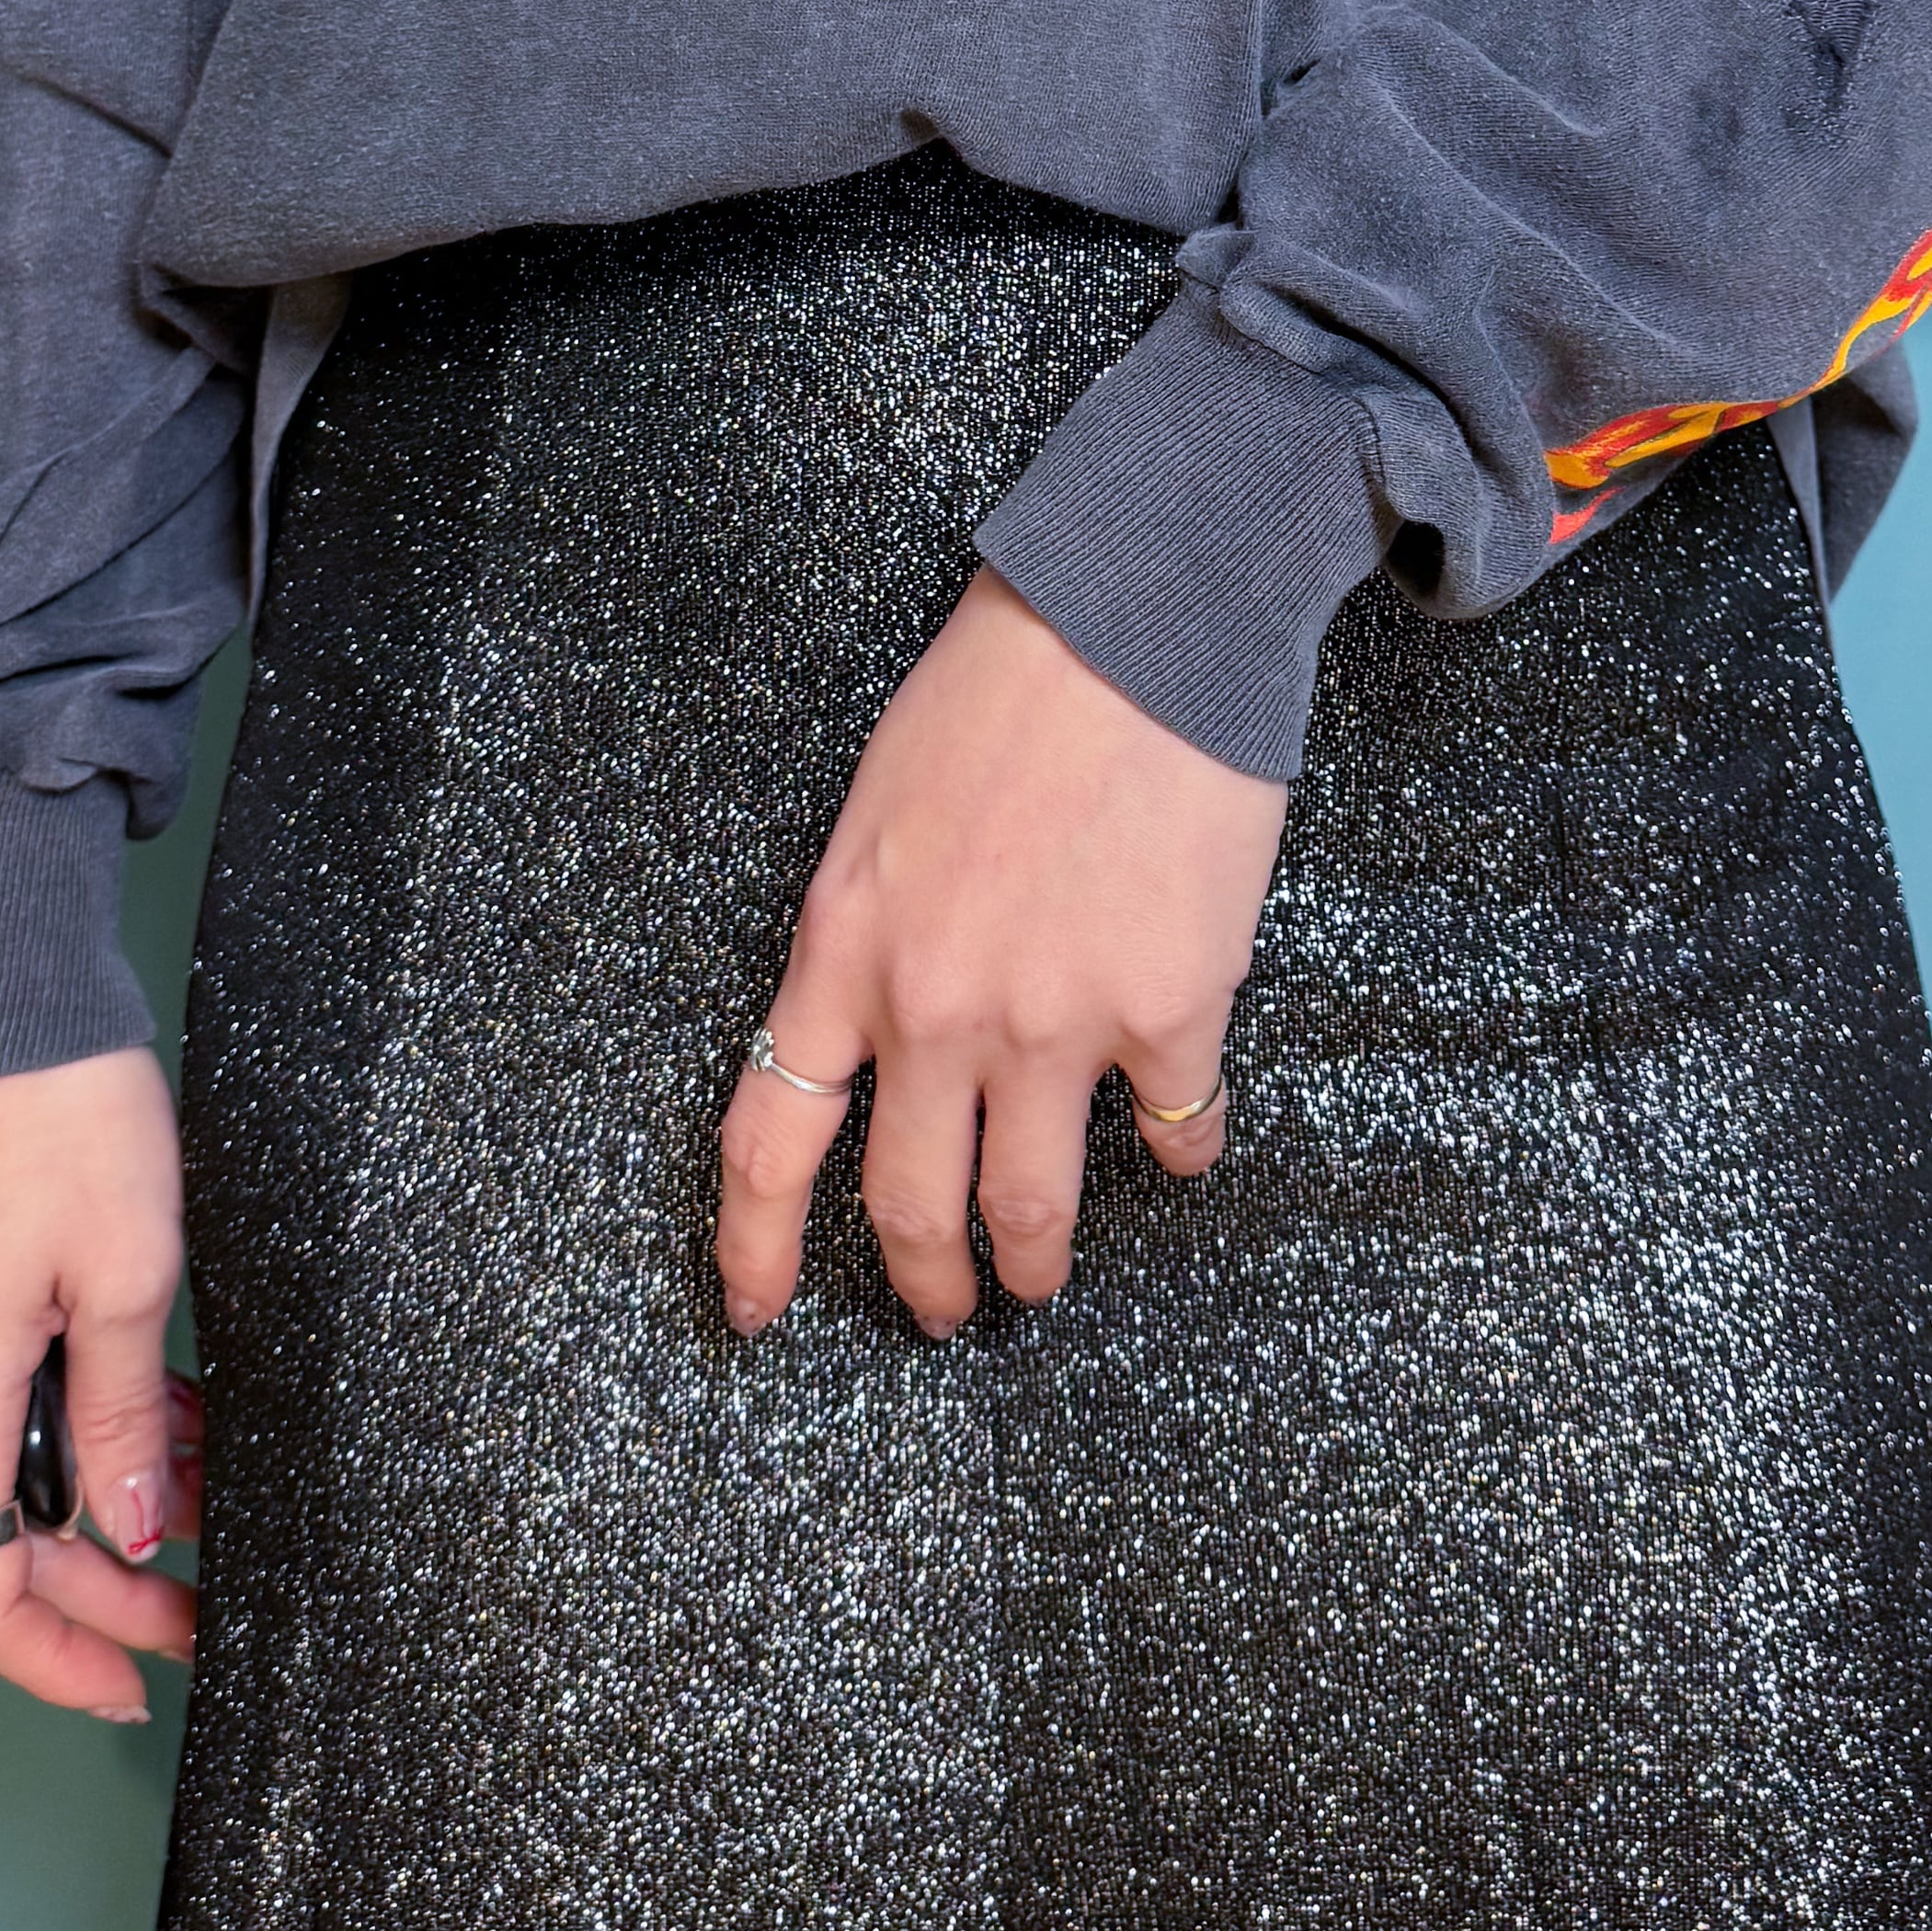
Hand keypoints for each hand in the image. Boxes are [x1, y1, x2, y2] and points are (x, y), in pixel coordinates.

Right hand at [0, 1045, 199, 1721]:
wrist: (8, 1000)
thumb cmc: (64, 1120)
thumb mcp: (130, 1282)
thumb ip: (129, 1424)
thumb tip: (137, 1531)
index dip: (53, 1658)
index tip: (134, 1686)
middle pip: (1, 1542)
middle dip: (108, 1588)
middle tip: (208, 1610)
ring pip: (13, 1471)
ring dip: (109, 1504)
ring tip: (218, 1511)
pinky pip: (15, 1403)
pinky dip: (89, 1431)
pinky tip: (176, 1432)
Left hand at [718, 570, 1286, 1336]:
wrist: (1140, 618)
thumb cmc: (1005, 683)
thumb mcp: (881, 811)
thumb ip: (872, 933)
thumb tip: (885, 1023)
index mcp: (846, 947)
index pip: (769, 1137)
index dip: (753, 1247)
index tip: (751, 1312)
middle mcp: (937, 1008)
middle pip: (910, 1203)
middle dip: (924, 1282)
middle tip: (942, 1310)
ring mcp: (1056, 1019)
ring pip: (1032, 1206)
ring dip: (1037, 1262)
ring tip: (1041, 1277)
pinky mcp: (1170, 1007)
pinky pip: (1174, 1126)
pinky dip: (1178, 1152)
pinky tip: (1180, 1150)